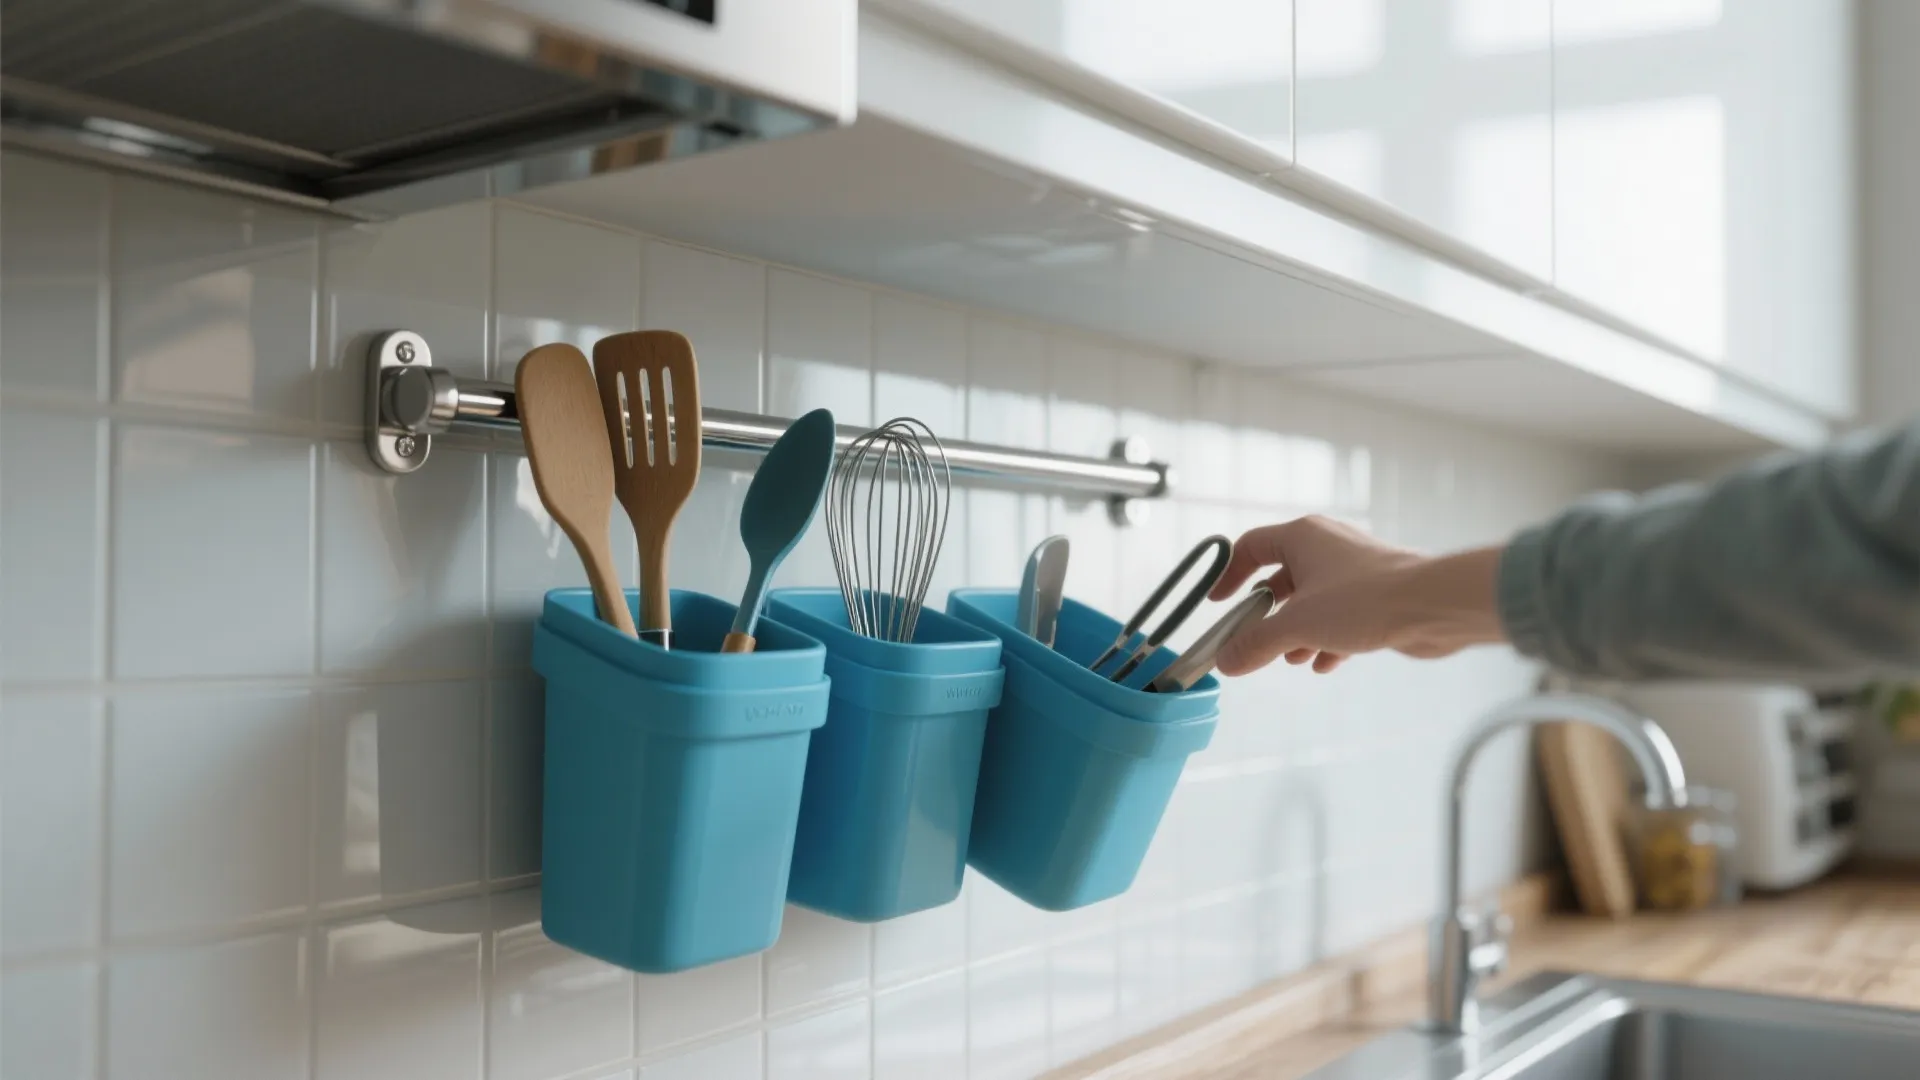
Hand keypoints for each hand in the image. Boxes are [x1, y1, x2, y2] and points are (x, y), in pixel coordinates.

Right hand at [1206, 516, 1505, 675]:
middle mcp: (1327, 547)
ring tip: (1294, 658)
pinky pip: (1340, 615)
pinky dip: (1327, 638)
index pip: (1250, 546)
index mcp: (1302, 537)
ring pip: (1312, 601)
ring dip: (1297, 632)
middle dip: (1267, 616)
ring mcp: (1354, 570)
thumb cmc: (1366, 600)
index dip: (1229, 574)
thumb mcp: (1297, 625)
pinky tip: (1324, 663)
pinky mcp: (1376, 594)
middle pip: (1281, 578)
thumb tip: (1226, 661)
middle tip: (1254, 642)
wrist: (1433, 606)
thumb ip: (1256, 643)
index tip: (1218, 603)